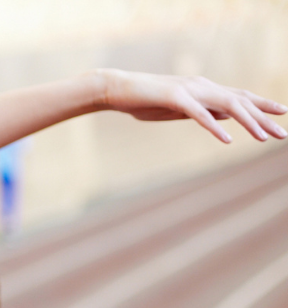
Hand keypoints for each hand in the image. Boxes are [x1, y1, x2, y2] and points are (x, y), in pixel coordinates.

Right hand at [96, 69, 286, 144]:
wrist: (119, 88)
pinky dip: (214, 126)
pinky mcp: (176, 98)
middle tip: (282, 134)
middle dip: (263, 117)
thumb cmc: (144, 101)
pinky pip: (200, 114)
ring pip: (228, 106)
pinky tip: (226, 139)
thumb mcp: (178, 110)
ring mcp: (191, 91)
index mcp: (204, 90)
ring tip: (263, 138)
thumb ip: (202, 112)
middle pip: (241, 102)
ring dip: (248, 122)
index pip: (240, 98)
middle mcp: (204, 87)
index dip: (262, 106)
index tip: (281, 116)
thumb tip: (224, 116)